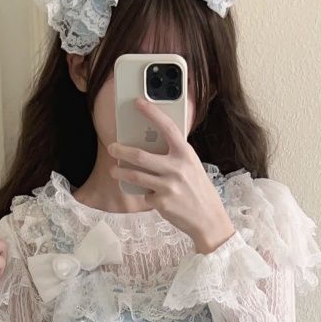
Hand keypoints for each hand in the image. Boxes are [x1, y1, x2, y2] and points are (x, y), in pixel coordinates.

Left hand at [107, 99, 235, 251]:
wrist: (208, 218)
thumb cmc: (197, 189)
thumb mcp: (191, 166)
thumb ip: (174, 155)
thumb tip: (150, 144)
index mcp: (186, 153)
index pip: (167, 127)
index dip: (151, 113)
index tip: (138, 102)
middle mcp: (177, 167)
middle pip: (141, 155)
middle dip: (121, 151)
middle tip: (112, 147)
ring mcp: (168, 186)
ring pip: (136, 176)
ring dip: (120, 172)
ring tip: (114, 170)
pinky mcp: (161, 202)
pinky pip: (145, 195)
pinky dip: (145, 195)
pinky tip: (152, 196)